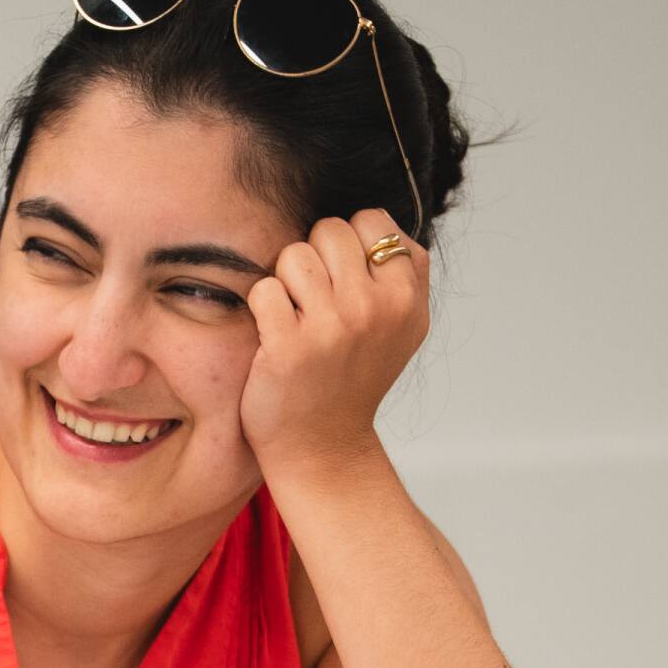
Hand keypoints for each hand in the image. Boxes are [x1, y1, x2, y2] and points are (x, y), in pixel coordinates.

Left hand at [240, 210, 429, 474]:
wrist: (324, 446)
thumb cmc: (355, 378)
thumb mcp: (404, 327)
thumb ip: (403, 272)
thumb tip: (378, 223)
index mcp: (407, 298)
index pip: (371, 220)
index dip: (348, 243)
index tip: (343, 281)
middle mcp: (376, 308)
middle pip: (328, 231)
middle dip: (314, 258)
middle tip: (313, 302)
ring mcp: (332, 326)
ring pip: (293, 255)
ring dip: (285, 283)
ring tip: (295, 319)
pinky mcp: (288, 346)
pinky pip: (263, 289)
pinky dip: (261, 309)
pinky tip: (274, 337)